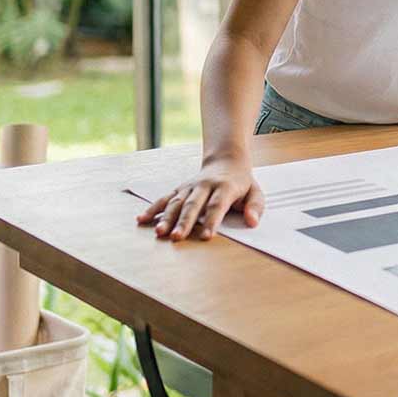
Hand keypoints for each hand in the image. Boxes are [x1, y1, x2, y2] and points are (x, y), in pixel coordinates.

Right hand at [136, 157, 265, 240]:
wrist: (226, 160)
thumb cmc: (241, 182)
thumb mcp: (255, 192)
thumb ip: (255, 207)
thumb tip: (252, 221)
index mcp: (225, 187)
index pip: (217, 205)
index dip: (211, 220)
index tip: (206, 236)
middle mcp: (205, 186)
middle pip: (193, 205)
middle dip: (184, 222)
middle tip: (177, 237)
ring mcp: (190, 187)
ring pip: (176, 202)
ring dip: (167, 218)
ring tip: (160, 232)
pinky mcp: (180, 189)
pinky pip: (165, 198)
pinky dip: (153, 209)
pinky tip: (142, 219)